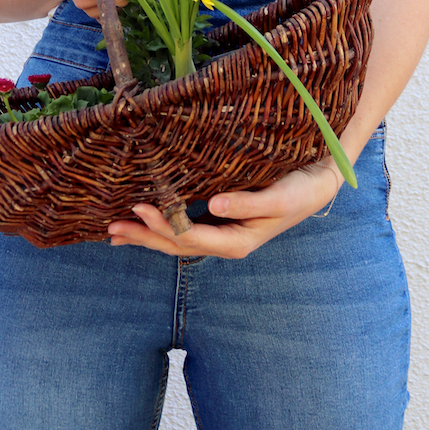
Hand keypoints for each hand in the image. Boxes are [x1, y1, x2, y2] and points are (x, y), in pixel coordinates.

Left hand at [107, 163, 341, 257]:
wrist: (318, 185)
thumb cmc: (299, 191)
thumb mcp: (277, 198)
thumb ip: (246, 203)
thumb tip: (213, 205)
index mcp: (235, 241)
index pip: (189, 237)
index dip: (163, 225)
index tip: (139, 207)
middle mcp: (225, 241)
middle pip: (176, 244)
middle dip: (144, 236)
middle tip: (111, 227)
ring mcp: (222, 233)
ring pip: (177, 239)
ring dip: (147, 235)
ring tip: (116, 232)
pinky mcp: (221, 220)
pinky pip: (184, 226)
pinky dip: (162, 225)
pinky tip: (146, 221)